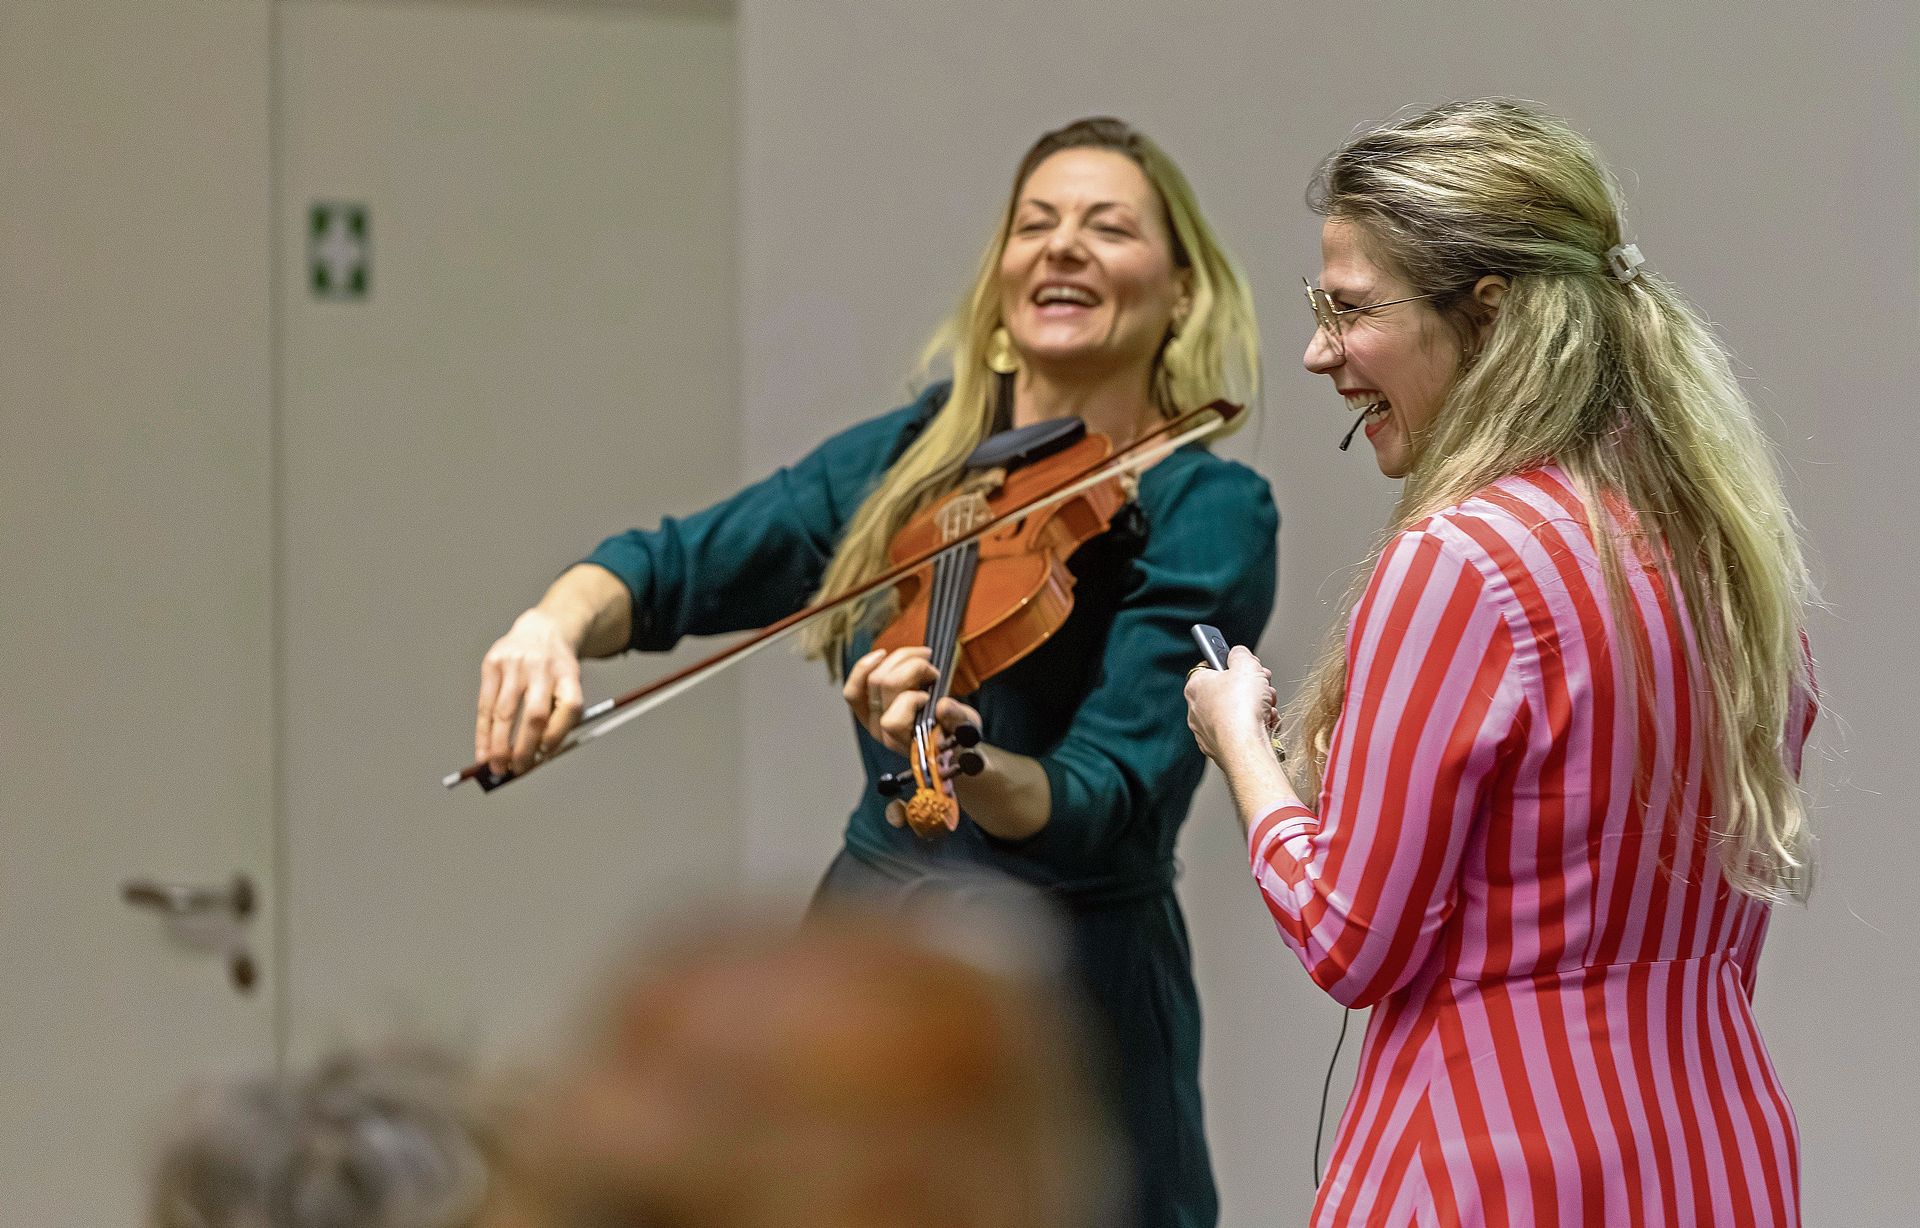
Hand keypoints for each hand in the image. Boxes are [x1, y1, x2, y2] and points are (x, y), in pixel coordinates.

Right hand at [476, 607, 586, 775]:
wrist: (542, 630)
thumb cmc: (556, 671)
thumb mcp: (569, 685)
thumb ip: (558, 719)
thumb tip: (535, 759)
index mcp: (569, 674)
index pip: (570, 706)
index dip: (559, 734)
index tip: (546, 754)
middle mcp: (543, 667)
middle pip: (536, 714)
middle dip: (525, 748)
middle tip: (517, 770)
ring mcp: (516, 663)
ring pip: (505, 713)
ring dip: (499, 745)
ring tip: (497, 767)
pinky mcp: (492, 663)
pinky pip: (484, 705)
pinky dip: (483, 732)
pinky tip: (482, 751)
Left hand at [844, 646, 983, 827]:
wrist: (945, 742)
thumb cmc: (956, 734)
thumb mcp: (966, 728)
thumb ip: (957, 718)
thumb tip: (943, 705)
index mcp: (908, 743)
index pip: (894, 721)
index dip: (913, 700)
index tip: (934, 692)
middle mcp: (884, 734)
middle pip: (884, 687)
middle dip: (912, 668)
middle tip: (932, 669)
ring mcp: (872, 721)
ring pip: (872, 679)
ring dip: (899, 659)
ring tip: (921, 657)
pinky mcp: (866, 708)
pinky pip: (854, 687)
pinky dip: (866, 666)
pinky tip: (883, 655)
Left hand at [1185, 644, 1278, 764]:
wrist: (1246, 747)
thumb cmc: (1241, 707)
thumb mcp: (1247, 664)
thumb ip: (1241, 654)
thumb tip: (1238, 653)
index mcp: (1196, 686)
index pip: (1210, 667)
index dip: (1232, 664)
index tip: (1245, 664)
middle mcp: (1197, 710)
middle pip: (1229, 691)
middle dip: (1251, 688)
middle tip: (1263, 686)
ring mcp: (1207, 732)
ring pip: (1238, 713)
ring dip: (1257, 708)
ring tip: (1267, 708)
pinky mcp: (1220, 749)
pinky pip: (1242, 733)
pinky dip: (1256, 728)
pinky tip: (1265, 726)